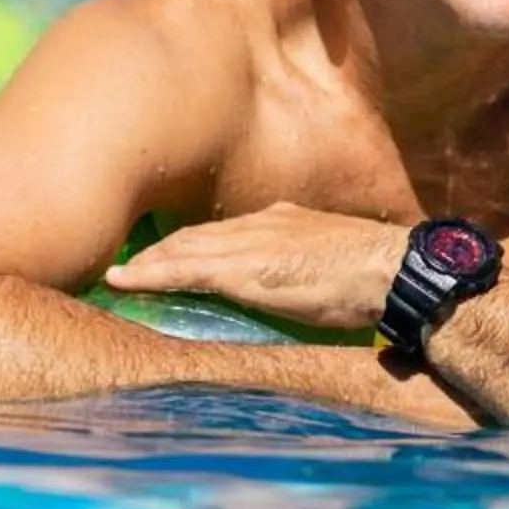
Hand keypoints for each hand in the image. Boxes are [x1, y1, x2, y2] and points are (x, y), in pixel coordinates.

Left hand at [103, 203, 406, 330]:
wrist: (392, 269)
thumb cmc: (375, 276)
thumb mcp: (332, 261)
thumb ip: (307, 268)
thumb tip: (299, 287)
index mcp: (282, 222)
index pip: (224, 232)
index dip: (191, 244)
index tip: (167, 254)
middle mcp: (260, 225)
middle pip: (195, 236)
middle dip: (160, 249)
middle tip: (126, 264)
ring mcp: (249, 245)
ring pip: (182, 249)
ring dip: (146, 262)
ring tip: (116, 274)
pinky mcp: (243, 270)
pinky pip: (185, 270)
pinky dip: (151, 274)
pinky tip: (124, 281)